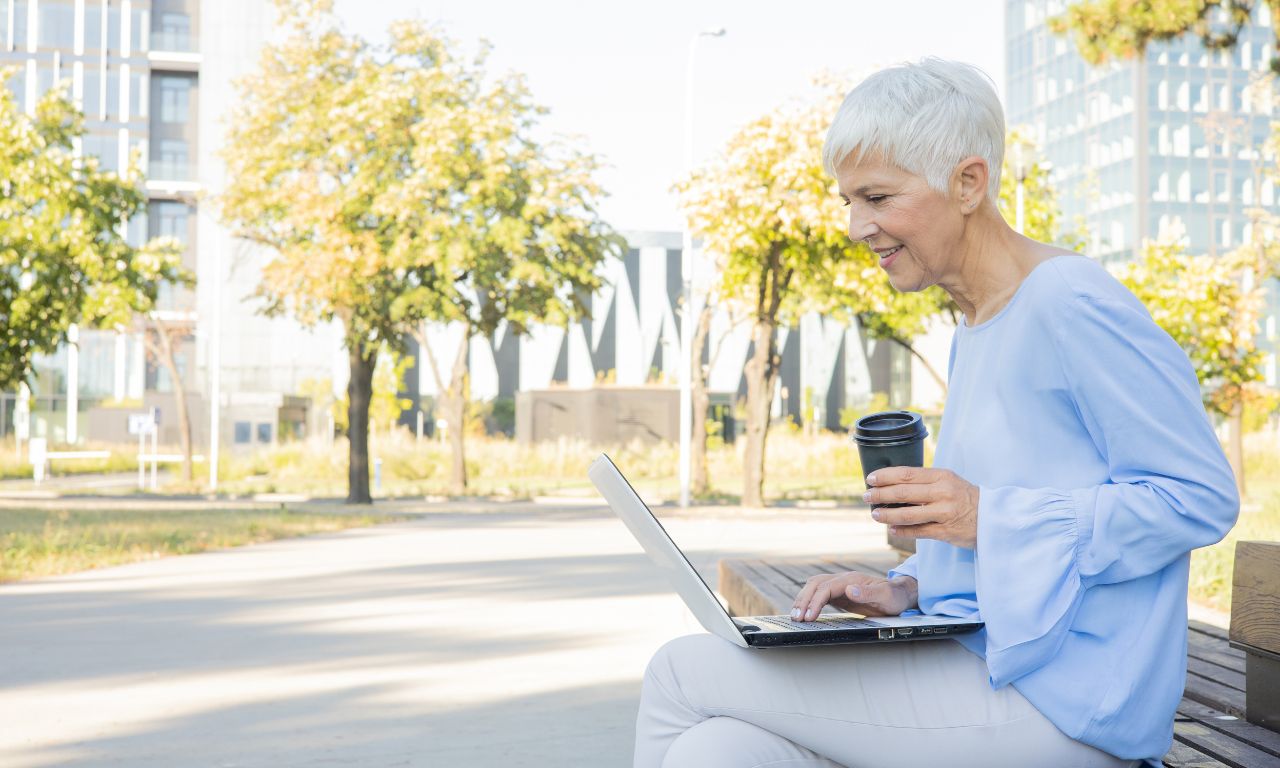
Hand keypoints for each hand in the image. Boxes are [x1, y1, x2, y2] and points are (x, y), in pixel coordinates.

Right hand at [791, 571, 917, 620]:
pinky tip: (803, 611)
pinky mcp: (839, 593)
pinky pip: (818, 594)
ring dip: (802, 599)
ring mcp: (840, 585)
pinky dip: (808, 601)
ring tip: (795, 616)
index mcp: (851, 579)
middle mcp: (843, 580)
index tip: (809, 616)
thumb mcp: (886, 597)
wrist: (900, 594)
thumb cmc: (895, 596)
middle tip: (796, 618)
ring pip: (814, 587)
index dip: (815, 601)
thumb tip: (849, 590)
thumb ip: (869, 593)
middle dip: (803, 600)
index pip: (826, 588)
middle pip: (815, 584)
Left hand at [864, 466, 979, 548]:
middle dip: (880, 495)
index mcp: (941, 476)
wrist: (992, 517)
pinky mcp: (946, 531)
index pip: (907, 474)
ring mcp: (945, 513)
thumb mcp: (948, 481)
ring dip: (888, 515)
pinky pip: (919, 532)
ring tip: (875, 514)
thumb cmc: (964, 497)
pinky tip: (892, 529)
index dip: (886, 476)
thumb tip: (892, 483)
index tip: (870, 479)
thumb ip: (924, 481)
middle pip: (904, 493)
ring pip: (909, 514)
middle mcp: (943, 493)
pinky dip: (903, 531)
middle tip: (866, 496)